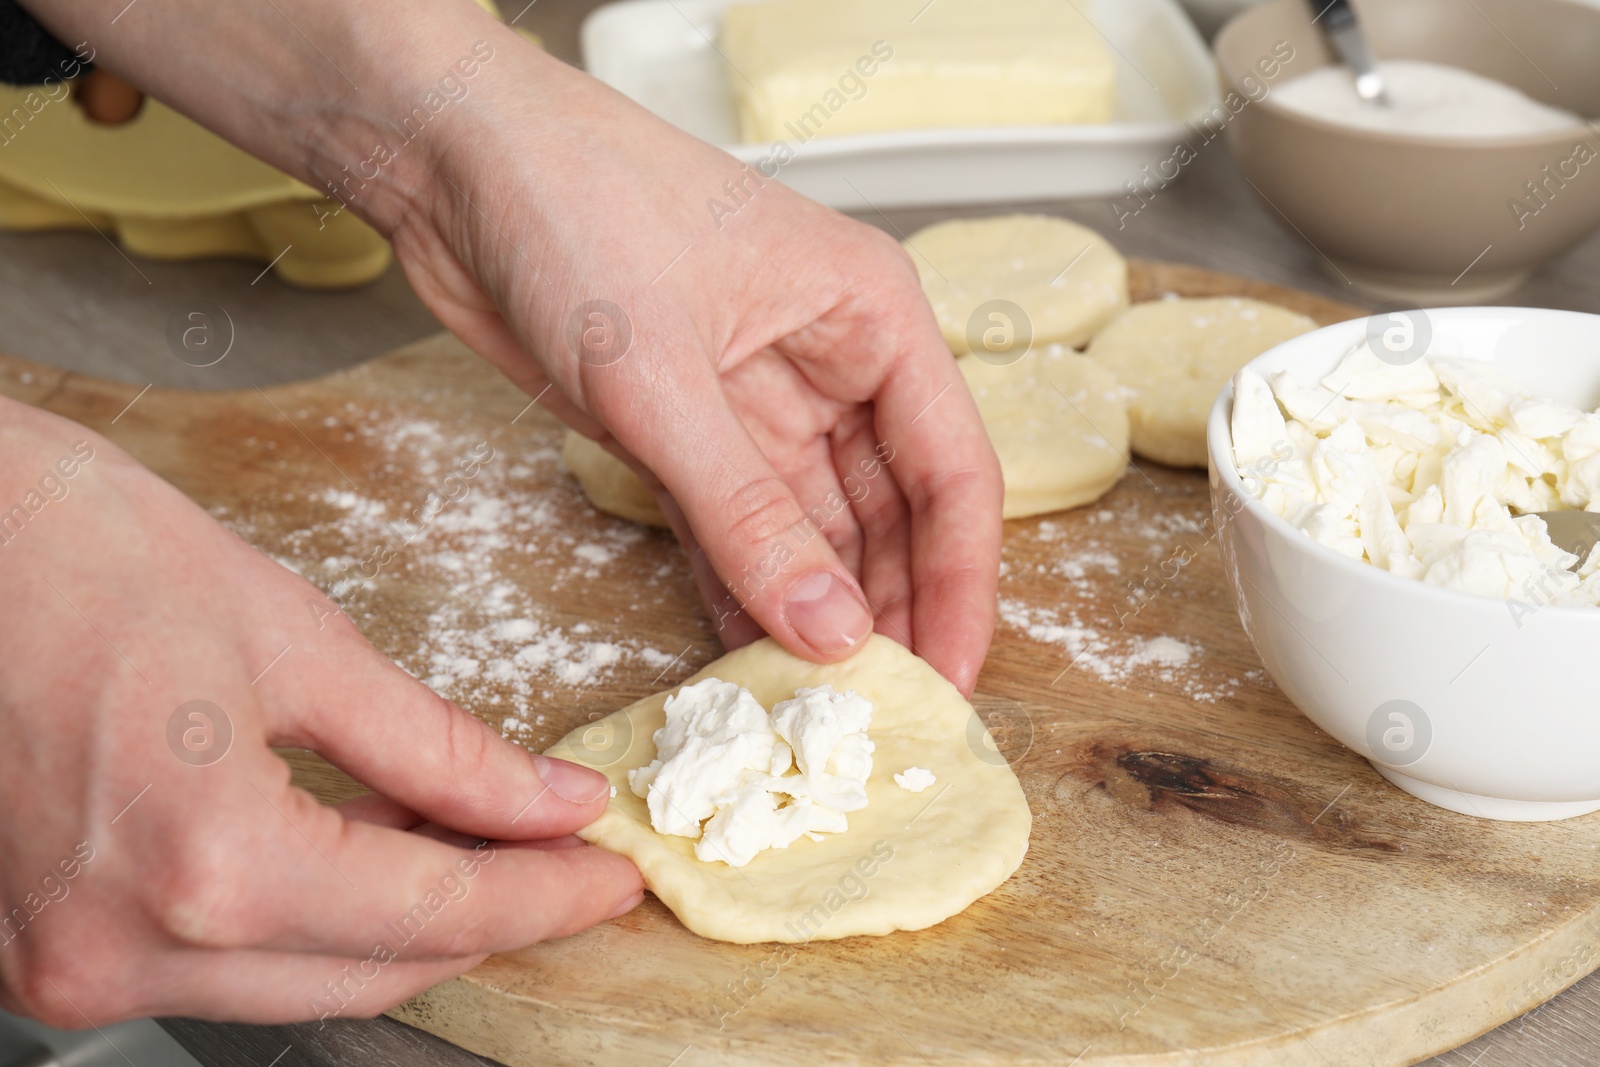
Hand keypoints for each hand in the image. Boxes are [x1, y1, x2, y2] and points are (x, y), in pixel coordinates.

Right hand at [0, 403, 641, 1025]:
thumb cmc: (69, 549)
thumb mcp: (294, 639)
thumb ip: (438, 747)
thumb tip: (548, 802)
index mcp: (207, 865)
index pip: (437, 914)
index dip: (547, 895)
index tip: (612, 872)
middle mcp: (127, 950)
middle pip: (374, 971)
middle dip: (490, 917)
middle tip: (565, 863)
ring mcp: (65, 966)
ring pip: (297, 980)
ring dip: (402, 927)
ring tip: (482, 852)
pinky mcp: (34, 949)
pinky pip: (216, 962)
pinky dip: (306, 922)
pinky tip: (365, 858)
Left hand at [393, 33, 1004, 694]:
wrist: (450, 162)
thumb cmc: (574, 206)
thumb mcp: (665, 377)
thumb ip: (750, 514)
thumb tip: (831, 632)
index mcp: (872, 317)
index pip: (953, 472)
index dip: (960, 585)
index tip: (951, 682)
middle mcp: (832, 364)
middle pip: (892, 516)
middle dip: (889, 614)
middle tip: (880, 720)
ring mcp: (758, 403)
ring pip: (814, 534)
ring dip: (812, 617)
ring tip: (814, 713)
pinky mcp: (686, 435)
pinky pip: (735, 534)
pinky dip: (741, 596)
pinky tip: (746, 666)